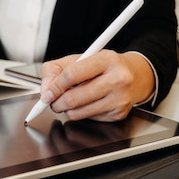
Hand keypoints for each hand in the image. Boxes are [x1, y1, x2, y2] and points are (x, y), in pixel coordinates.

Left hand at [39, 50, 153, 121]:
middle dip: (57, 103)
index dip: (54, 87)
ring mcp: (120, 98)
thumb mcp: (78, 59)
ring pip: (78, 113)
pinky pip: (88, 119)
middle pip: (73, 98)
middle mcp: (118, 78)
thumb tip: (46, 91)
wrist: (132, 76)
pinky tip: (89, 103)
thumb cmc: (102, 67)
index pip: (71, 75)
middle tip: (54, 101)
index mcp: (106, 59)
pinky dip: (82, 113)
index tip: (47, 94)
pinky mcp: (119, 114)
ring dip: (68, 109)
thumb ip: (55, 70)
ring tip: (72, 99)